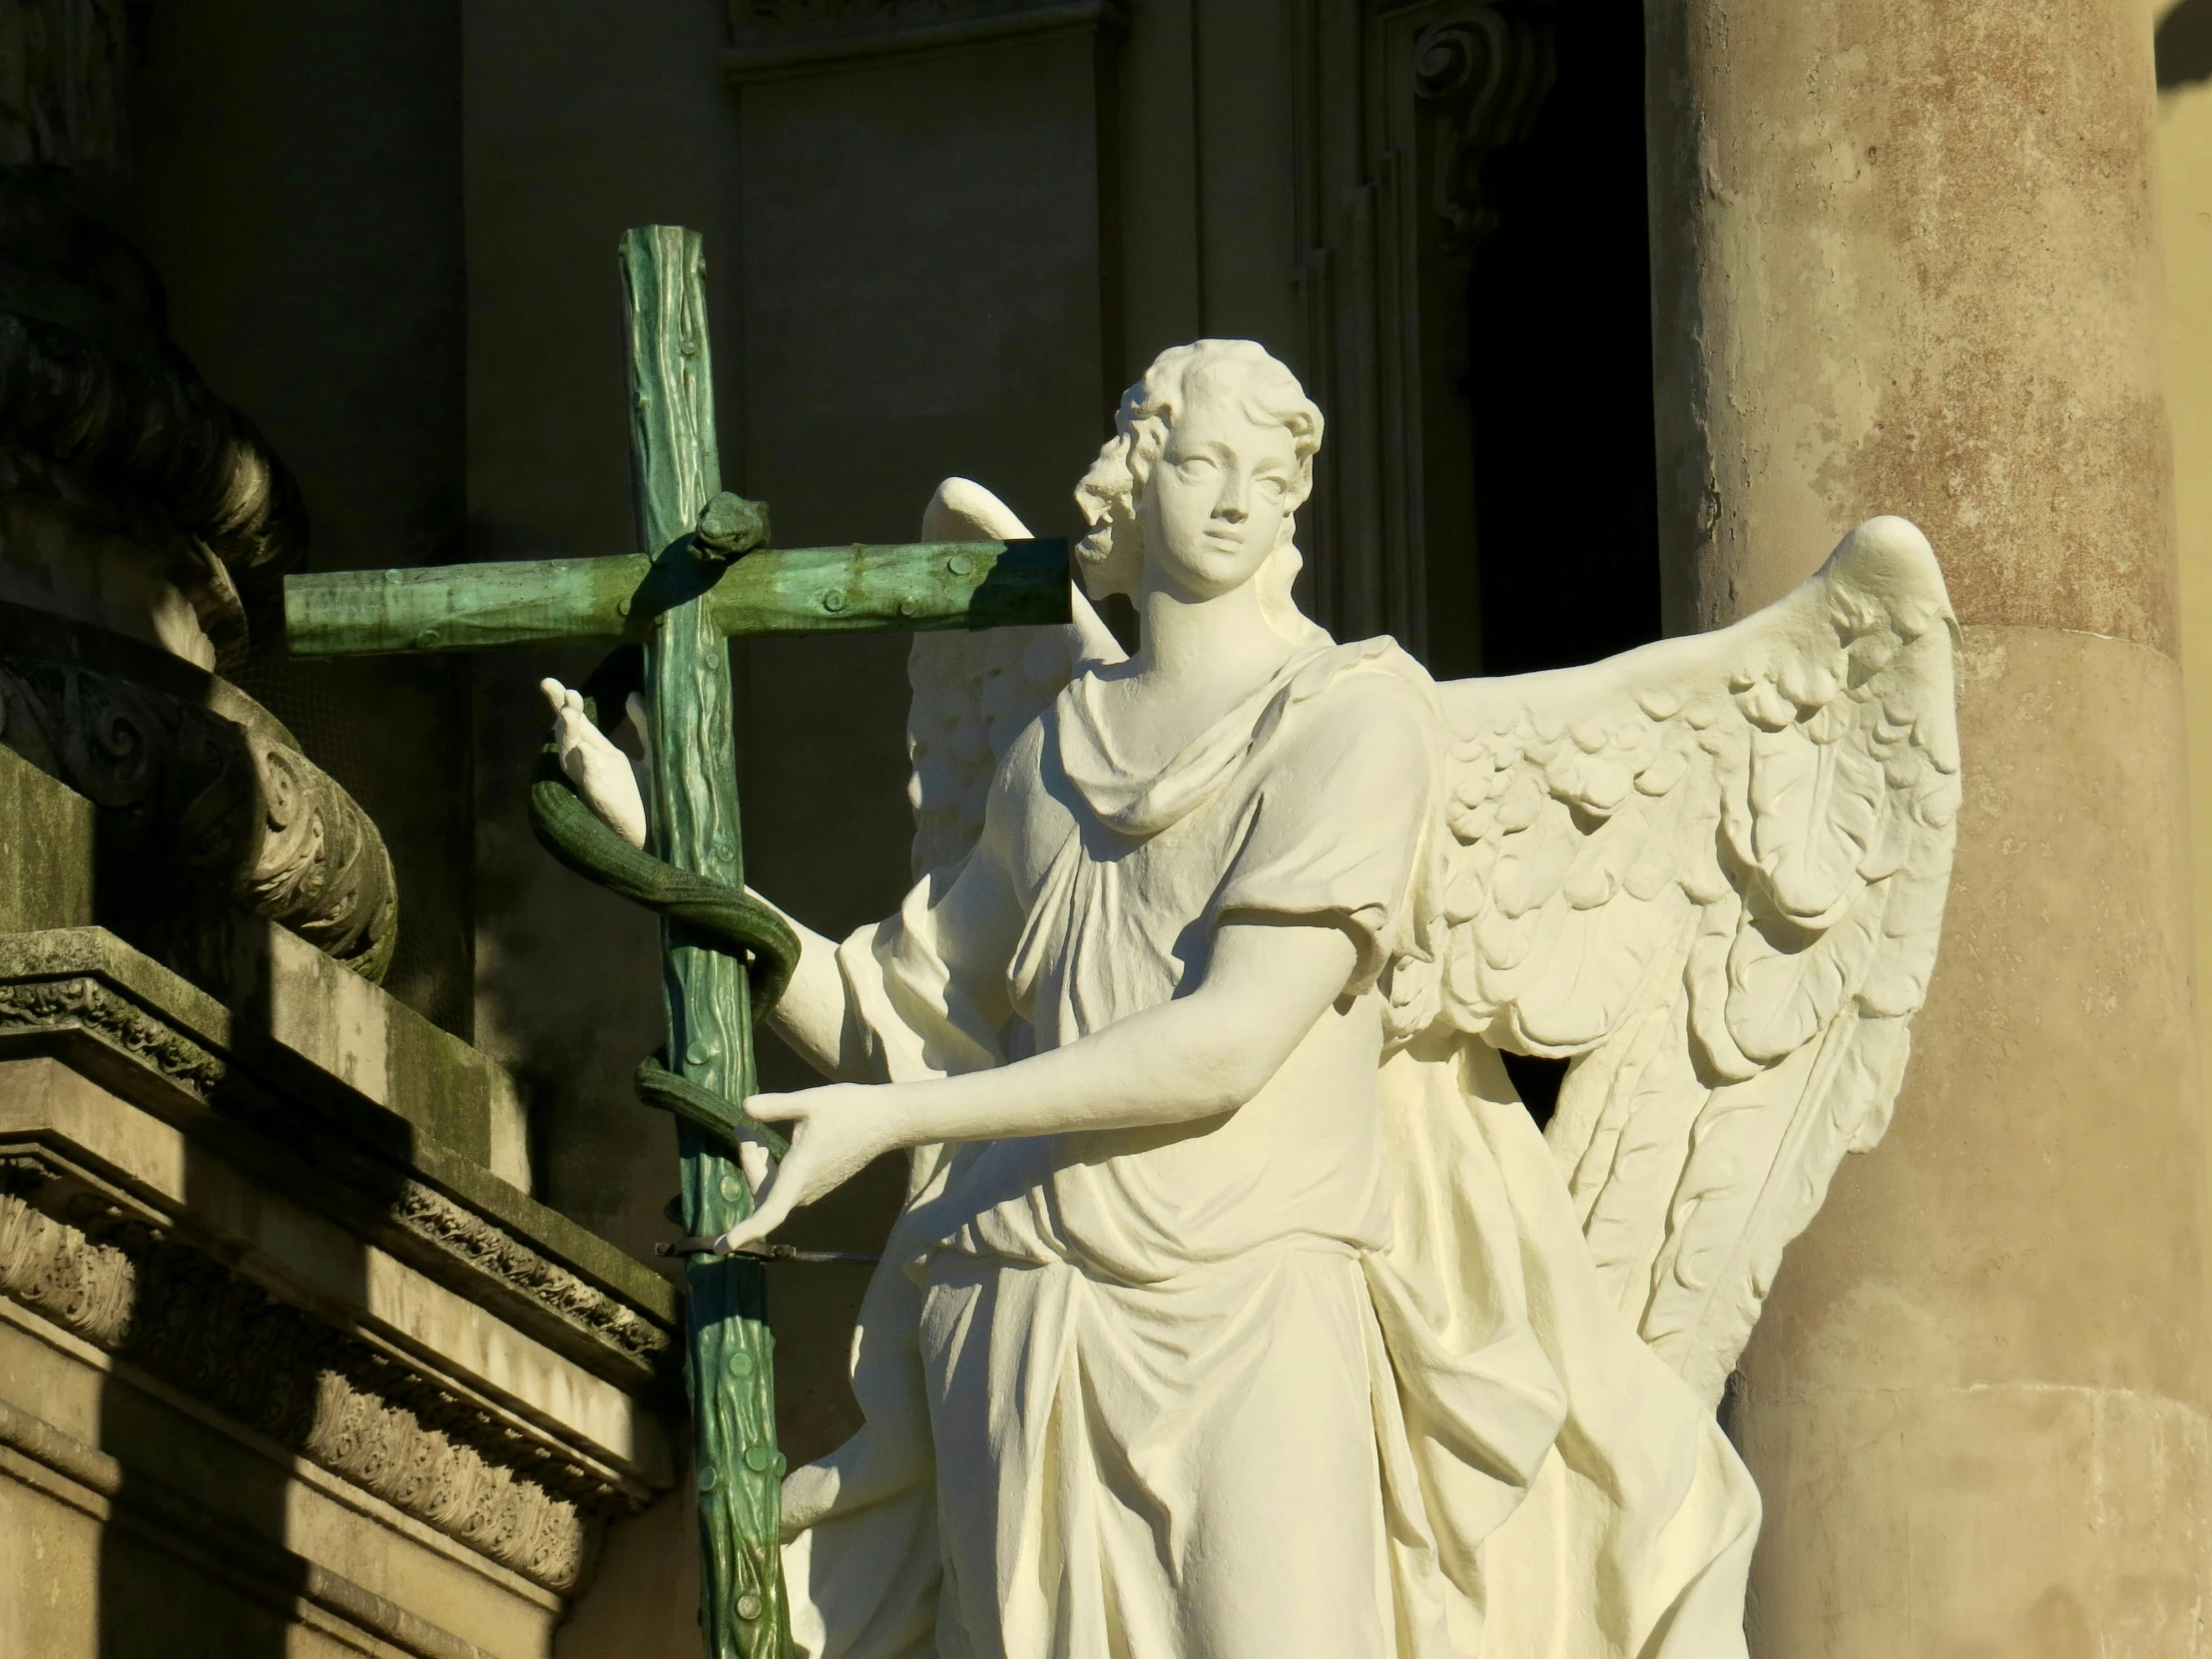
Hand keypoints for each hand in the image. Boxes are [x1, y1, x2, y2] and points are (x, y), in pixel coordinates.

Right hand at [540, 678, 647, 847]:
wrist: (674, 838)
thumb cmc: (661, 801)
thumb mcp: (655, 754)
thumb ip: (644, 725)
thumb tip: (631, 693)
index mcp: (605, 757)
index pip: (580, 725)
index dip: (564, 703)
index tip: (551, 682)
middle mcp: (595, 770)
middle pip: (569, 738)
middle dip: (561, 714)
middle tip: (560, 691)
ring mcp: (597, 788)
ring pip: (572, 761)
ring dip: (568, 737)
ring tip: (567, 713)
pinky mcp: (607, 807)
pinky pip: (592, 787)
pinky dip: (588, 769)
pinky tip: (587, 751)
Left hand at [716, 1082, 898, 1251]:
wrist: (886, 1120)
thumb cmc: (849, 1109)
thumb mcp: (808, 1101)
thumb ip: (774, 1106)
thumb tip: (743, 1107)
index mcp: (798, 1175)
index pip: (768, 1214)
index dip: (744, 1231)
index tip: (722, 1247)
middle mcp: (805, 1190)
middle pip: (761, 1191)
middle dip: (747, 1163)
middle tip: (744, 1129)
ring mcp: (813, 1189)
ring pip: (772, 1187)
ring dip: (759, 1164)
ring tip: (755, 1133)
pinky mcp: (819, 1183)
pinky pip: (785, 1184)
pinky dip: (772, 1167)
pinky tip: (774, 1144)